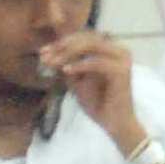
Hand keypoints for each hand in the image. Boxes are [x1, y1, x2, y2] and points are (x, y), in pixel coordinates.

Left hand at [42, 30, 140, 151]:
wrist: (114, 125)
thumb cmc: (97, 105)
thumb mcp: (76, 81)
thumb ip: (67, 64)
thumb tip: (47, 52)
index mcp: (109, 50)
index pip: (83, 38)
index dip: (62, 42)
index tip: (43, 51)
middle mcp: (118, 50)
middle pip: (86, 38)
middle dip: (63, 46)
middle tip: (44, 55)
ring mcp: (121, 59)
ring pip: (91, 46)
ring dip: (68, 53)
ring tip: (52, 62)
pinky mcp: (121, 71)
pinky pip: (96, 62)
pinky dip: (80, 65)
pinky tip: (65, 70)